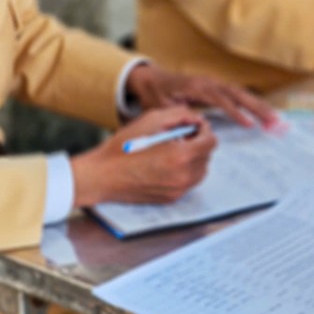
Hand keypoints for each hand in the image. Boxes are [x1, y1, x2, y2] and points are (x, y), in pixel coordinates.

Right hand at [70, 105, 214, 205]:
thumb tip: (197, 118)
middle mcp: (183, 176)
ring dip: (194, 157)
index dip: (204, 130)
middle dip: (198, 143)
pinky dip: (185, 170)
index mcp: (180, 155)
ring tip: (174, 149)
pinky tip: (167, 162)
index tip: (195, 126)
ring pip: (201, 170)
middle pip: (207, 155)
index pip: (210, 141)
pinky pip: (189, 182)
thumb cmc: (123, 147)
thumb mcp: (150, 120)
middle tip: (182, 135)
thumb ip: (179, 115)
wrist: (102, 176)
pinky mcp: (171, 198)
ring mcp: (178, 190)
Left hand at [126, 63, 276, 127]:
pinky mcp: (217, 88)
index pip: (220, 99)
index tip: (248, 124)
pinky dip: (252, 104)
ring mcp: (214, 84)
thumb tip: (193, 128)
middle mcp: (209, 83)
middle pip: (237, 94)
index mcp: (196, 87)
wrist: (152, 80)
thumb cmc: (156, 95)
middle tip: (274, 122)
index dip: (235, 112)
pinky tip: (264, 115)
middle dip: (257, 108)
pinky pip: (237, 96)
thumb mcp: (160, 107)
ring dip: (259, 107)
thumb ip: (175, 116)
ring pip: (241, 94)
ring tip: (276, 121)